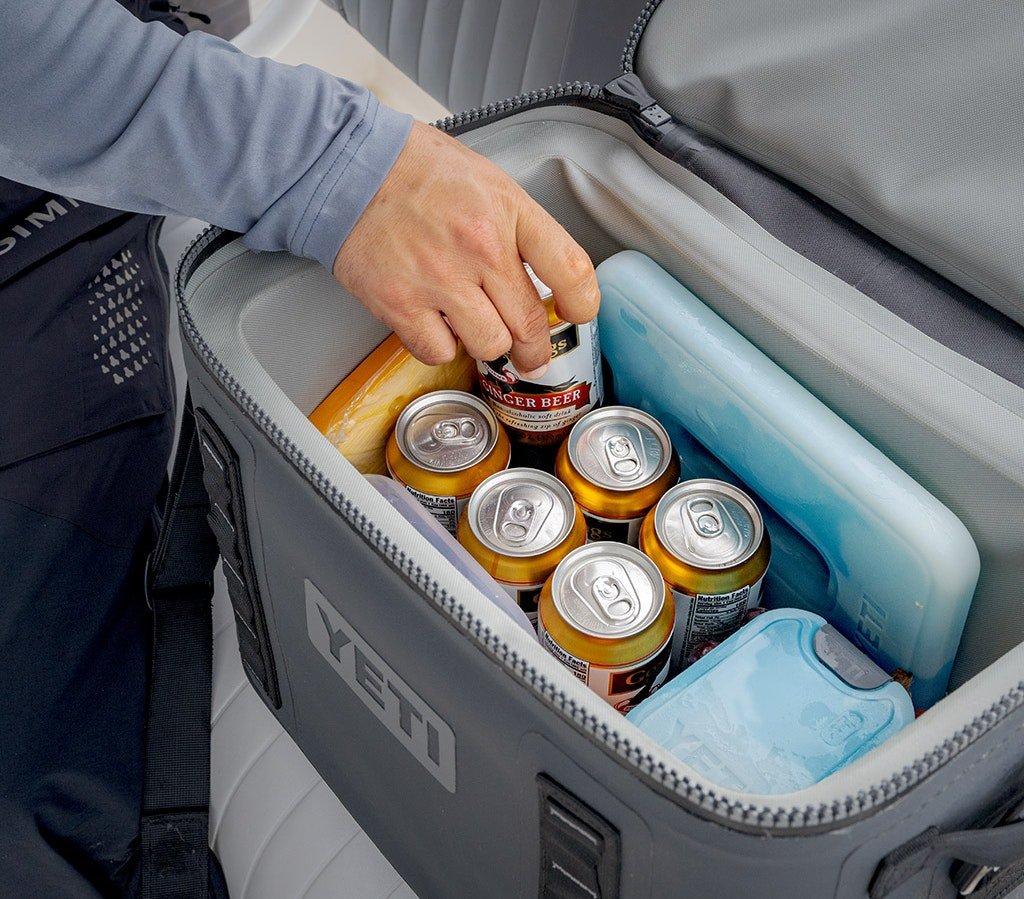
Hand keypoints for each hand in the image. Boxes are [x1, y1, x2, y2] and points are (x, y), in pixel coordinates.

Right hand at [333, 120, 598, 377]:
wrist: (346, 166)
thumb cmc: (415, 170)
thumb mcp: (487, 181)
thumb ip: (519, 228)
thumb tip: (545, 279)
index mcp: (508, 211)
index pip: (570, 269)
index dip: (584, 304)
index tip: (579, 314)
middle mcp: (479, 247)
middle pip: (530, 325)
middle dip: (535, 350)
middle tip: (530, 354)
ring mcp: (439, 279)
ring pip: (490, 346)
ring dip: (485, 345)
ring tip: (472, 327)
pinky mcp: (400, 304)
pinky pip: (438, 352)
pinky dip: (439, 346)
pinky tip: (434, 323)